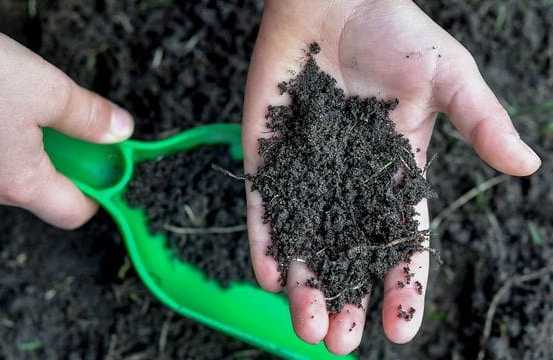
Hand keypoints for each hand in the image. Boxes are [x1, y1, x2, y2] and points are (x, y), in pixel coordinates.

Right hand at [0, 1, 133, 228]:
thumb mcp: (50, 90)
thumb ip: (89, 117)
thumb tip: (119, 130)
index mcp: (17, 183)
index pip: (71, 213)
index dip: (95, 195)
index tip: (102, 173)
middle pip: (33, 190)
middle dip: (53, 162)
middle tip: (58, 126)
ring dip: (12, 151)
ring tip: (9, 110)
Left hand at [243, 0, 539, 353]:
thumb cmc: (395, 31)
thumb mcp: (447, 77)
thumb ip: (480, 121)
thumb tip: (525, 165)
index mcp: (396, 171)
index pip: (401, 238)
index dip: (401, 283)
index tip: (401, 328)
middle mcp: (349, 181)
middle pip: (347, 252)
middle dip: (345, 298)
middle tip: (340, 341)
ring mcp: (307, 170)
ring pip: (305, 238)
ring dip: (304, 285)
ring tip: (307, 328)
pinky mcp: (269, 154)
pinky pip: (265, 204)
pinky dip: (266, 239)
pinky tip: (269, 275)